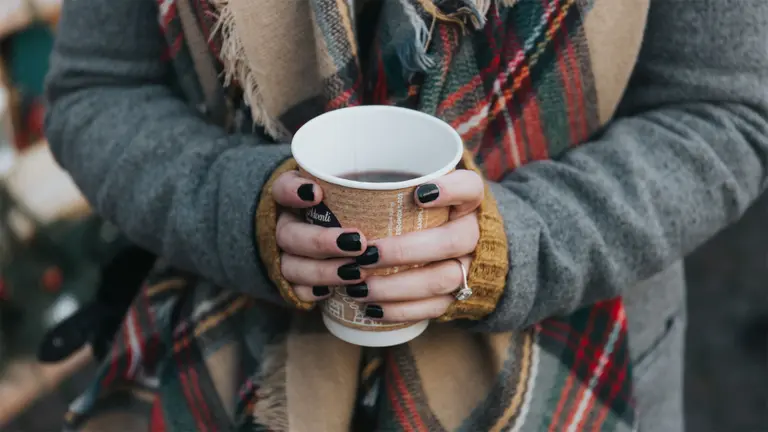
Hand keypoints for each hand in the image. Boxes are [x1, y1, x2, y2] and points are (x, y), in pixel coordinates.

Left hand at [351, 170, 482, 321]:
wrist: (464, 249)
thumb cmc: (426, 212)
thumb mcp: (418, 191)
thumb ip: (391, 186)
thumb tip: (324, 186)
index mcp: (468, 200)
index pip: (470, 188)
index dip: (450, 190)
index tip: (419, 193)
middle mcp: (474, 233)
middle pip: (450, 241)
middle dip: (405, 251)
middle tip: (365, 254)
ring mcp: (469, 266)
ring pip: (442, 280)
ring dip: (397, 286)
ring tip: (359, 288)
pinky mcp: (458, 295)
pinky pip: (435, 307)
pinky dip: (401, 310)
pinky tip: (372, 309)